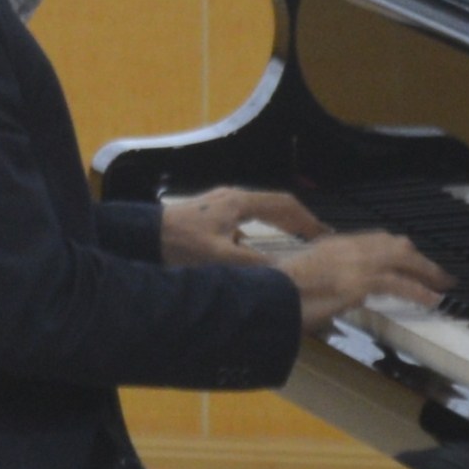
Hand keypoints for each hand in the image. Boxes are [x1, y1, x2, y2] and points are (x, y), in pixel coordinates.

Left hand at [156, 186, 321, 267]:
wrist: (143, 236)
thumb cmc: (180, 244)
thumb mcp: (220, 258)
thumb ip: (254, 265)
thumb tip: (286, 272)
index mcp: (241, 202)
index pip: (285, 205)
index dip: (307, 220)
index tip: (325, 235)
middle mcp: (234, 197)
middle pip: (275, 204)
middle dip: (298, 220)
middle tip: (318, 238)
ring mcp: (222, 203)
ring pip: (261, 210)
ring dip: (281, 223)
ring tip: (297, 241)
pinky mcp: (211, 212)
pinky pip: (247, 216)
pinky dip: (262, 228)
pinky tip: (260, 247)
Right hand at [283, 227, 451, 339]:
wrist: (267, 297)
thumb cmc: (276, 294)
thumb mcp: (302, 280)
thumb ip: (327, 283)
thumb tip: (347, 296)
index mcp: (332, 245)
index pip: (374, 240)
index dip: (397, 250)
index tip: (410, 257)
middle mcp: (346, 248)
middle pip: (394, 244)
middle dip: (417, 258)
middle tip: (434, 272)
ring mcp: (354, 263)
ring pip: (402, 259)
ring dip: (425, 272)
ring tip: (442, 284)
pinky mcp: (358, 282)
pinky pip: (398, 284)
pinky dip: (418, 291)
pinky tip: (431, 299)